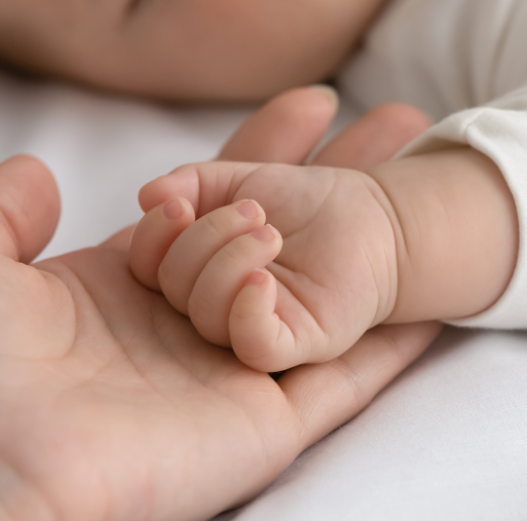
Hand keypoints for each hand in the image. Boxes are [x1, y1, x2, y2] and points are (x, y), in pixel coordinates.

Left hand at [0, 90, 437, 520]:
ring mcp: (233, 374)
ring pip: (326, 298)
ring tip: (427, 182)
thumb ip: (2, 210)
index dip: (269, 150)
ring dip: (380, 245)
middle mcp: (190, 326)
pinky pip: (346, 375)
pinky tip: (435, 297)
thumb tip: (42, 174)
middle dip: (341, 179)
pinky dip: (395, 342)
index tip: (313, 106)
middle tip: (397, 129)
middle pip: (288, 238)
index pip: (220, 204)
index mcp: (129, 286)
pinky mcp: (266, 422)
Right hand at [131, 160, 398, 372]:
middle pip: (174, 288)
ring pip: (208, 314)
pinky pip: (257, 346)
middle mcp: (217, 306)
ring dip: (229, 262)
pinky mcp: (296, 344)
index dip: (156, 232)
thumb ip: (193, 183)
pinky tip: (261, 279)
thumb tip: (149, 194)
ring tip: (269, 231)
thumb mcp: (239, 181)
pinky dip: (250, 313)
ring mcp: (253, 328)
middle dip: (204, 239)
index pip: (149, 264)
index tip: (179, 201)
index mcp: (195, 273)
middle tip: (253, 210)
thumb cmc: (308, 203)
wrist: (378, 217)